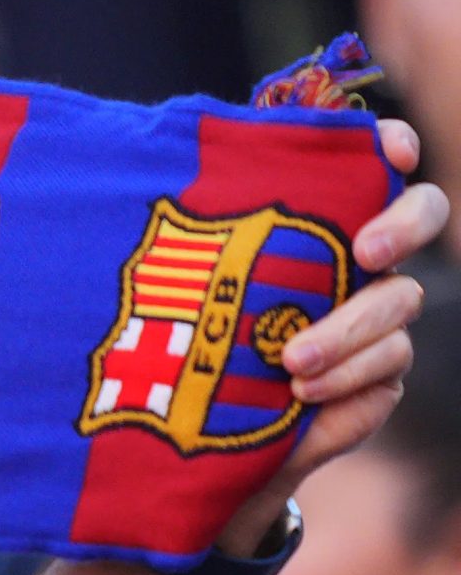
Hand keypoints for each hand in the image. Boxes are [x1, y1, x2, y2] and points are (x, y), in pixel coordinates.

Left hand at [215, 119, 445, 553]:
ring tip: (291, 360)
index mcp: (314, 218)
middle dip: (403, 226)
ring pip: (399, 301)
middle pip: (421, 215)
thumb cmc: (181, 334)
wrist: (195, 426)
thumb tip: (153, 169)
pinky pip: (388, 366)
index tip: (394, 151)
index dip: (393, 148)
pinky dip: (347, 377)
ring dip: (349, 329)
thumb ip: (184, 230)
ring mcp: (376, 314)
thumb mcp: (174, 282)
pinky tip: (302, 392)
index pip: (371, 162)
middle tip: (364, 253)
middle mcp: (358, 257)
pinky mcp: (379, 373)